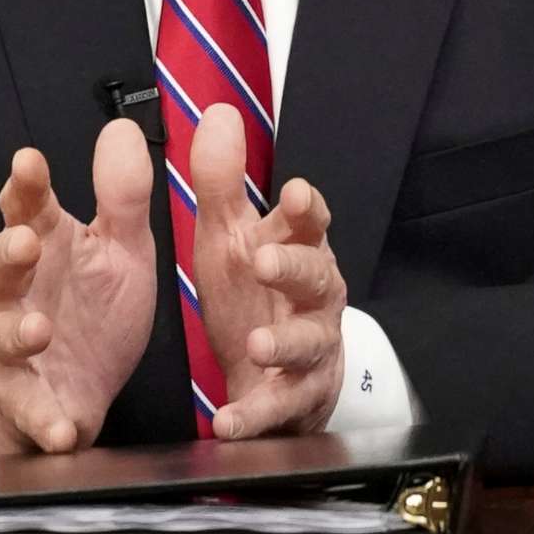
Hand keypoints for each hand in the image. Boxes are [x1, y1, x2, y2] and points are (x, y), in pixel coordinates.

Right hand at [0, 119, 156, 455]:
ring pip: (0, 338)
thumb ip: (124, 195)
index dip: (24, 185)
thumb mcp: (124, 248)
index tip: (28, 161)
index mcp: (46, 249)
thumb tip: (121, 129)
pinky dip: (45, 420)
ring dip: (16, 332)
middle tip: (25, 241)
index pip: (27, 208)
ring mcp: (17, 352)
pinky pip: (30, 412)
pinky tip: (63, 426)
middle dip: (7, 253)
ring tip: (37, 330)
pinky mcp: (29, 404)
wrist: (91, 388)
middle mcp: (20, 296)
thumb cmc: (96, 308)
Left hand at [187, 104, 347, 440]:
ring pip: (307, 344)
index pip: (309, 223)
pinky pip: (278, 407)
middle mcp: (313, 298)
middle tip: (265, 261)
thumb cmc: (258, 294)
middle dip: (293, 268)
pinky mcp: (297, 400)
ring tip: (257, 342)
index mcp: (298, 251)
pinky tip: (230, 419)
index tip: (296, 194)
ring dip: (282, 342)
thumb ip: (222, 183)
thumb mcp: (232, 239)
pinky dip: (255, 414)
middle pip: (315, 278)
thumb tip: (218, 114)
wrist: (277, 372)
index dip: (307, 210)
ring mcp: (310, 350)